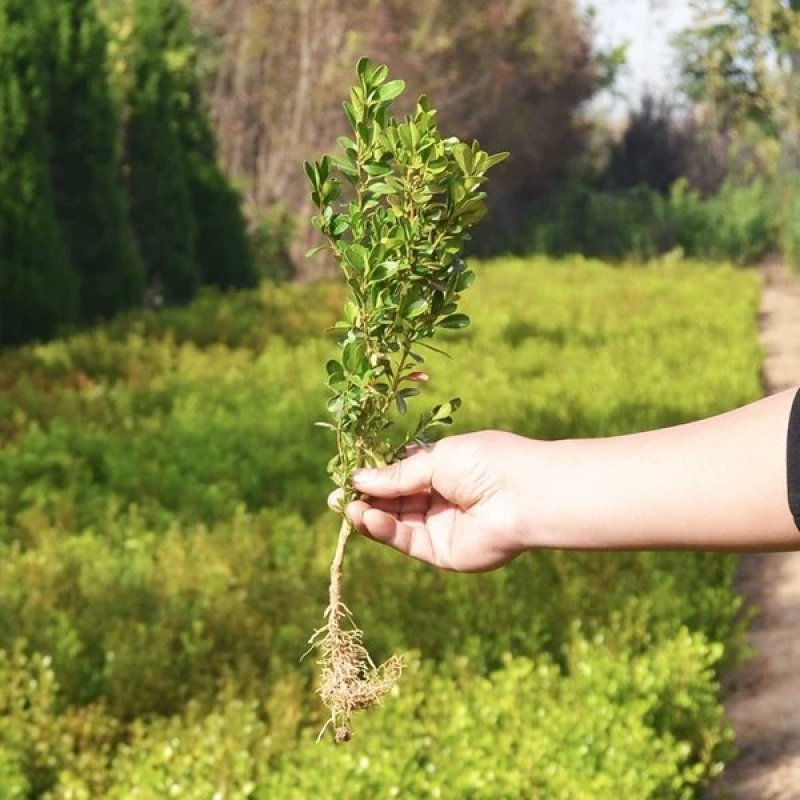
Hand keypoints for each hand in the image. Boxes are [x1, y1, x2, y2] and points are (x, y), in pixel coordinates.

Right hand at [328, 431, 538, 571]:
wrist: (525, 495)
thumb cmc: (486, 463)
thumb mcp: (435, 459)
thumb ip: (396, 475)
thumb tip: (358, 478)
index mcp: (442, 468)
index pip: (399, 473)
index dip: (372, 475)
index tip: (346, 475)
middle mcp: (440, 498)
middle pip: (393, 500)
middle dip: (364, 497)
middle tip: (335, 497)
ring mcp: (440, 526)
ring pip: (396, 522)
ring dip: (369, 515)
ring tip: (347, 507)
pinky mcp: (442, 553)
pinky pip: (406, 541)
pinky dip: (384, 530)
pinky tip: (366, 518)